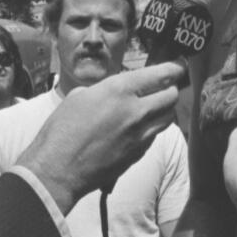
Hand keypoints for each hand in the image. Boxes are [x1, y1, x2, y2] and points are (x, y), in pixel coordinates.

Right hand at [14, 61, 184, 214]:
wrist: (57, 170)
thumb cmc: (61, 132)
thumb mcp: (78, 97)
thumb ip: (104, 90)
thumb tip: (115, 93)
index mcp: (119, 90)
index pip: (160, 74)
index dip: (174, 68)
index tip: (179, 65)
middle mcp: (136, 111)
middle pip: (172, 95)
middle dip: (171, 88)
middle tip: (165, 86)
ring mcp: (140, 135)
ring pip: (169, 117)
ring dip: (165, 109)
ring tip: (155, 106)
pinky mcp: (138, 154)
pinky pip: (156, 135)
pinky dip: (153, 127)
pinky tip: (140, 127)